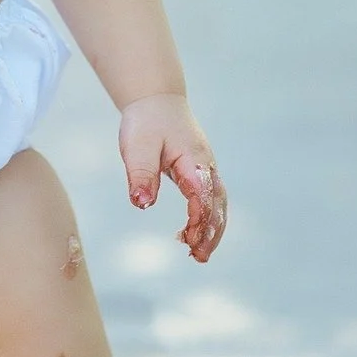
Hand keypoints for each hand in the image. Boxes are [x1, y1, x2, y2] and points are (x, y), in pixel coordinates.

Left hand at [119, 94, 226, 261]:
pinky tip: (195, 234)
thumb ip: (141, 174)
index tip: (187, 238)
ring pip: (218, 203)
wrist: (156, 99)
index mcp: (193, 159)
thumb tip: (142, 204)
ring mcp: (206, 169)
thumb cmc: (146, 122)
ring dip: (213, 229)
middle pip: (217, 203)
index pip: (201, 194)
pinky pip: (211, 199)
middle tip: (198, 256)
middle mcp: (206, 166)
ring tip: (200, 254)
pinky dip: (208, 219)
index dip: (197, 218)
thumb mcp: (137, 146)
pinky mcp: (201, 172)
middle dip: (211, 232)